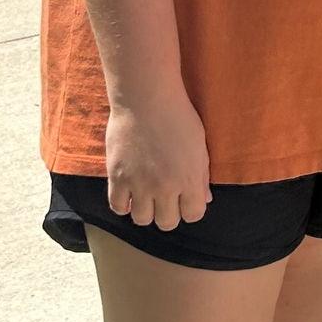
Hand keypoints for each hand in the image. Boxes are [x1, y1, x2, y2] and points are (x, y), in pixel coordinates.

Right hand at [104, 93, 211, 227]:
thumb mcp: (199, 145)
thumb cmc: (178, 116)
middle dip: (169, 213)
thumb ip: (202, 175)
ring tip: (146, 195)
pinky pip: (117, 206)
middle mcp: (165, 187)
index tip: (186, 199)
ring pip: (141, 220)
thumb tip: (205, 199)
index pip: (194, 215)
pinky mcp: (117, 177)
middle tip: (165, 197)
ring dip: (145, 210)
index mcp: (190, 179)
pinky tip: (128, 193)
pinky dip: (123, 204)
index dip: (191, 209)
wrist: (146, 98)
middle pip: (167, 223)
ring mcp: (139, 184)